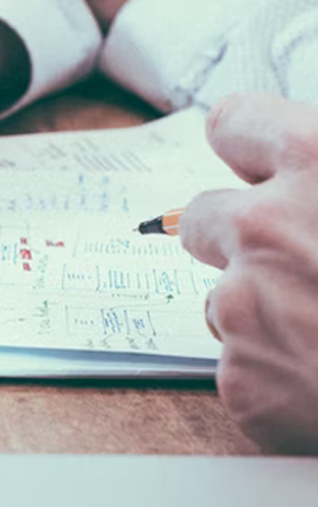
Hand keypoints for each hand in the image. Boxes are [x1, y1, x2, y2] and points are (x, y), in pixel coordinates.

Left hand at [178, 93, 317, 453]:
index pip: (233, 125)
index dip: (249, 150)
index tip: (261, 168)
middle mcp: (265, 227)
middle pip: (202, 215)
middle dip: (240, 238)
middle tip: (304, 266)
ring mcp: (243, 306)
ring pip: (223, 301)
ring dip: (267, 315)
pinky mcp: (243, 381)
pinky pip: (245, 372)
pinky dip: (282, 381)